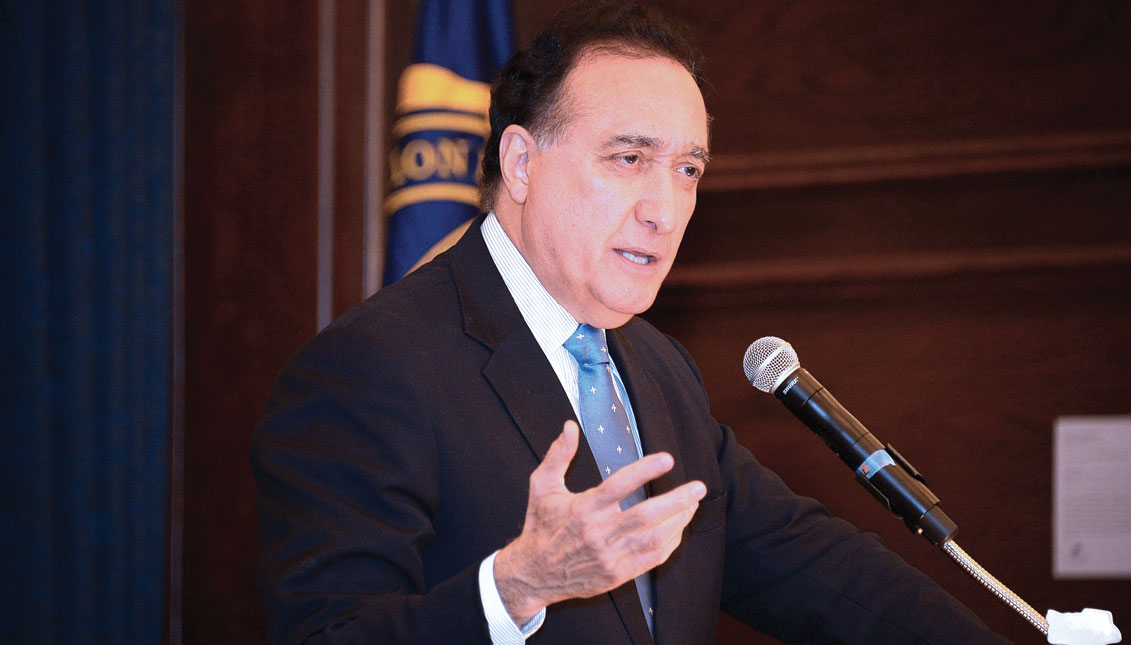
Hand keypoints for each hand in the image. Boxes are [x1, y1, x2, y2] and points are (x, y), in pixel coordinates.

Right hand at [493, 420, 706, 624]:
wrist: (533, 574)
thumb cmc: (540, 526)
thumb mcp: (542, 487)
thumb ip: (558, 455)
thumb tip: (570, 426)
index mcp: (583, 508)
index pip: (619, 485)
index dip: (645, 471)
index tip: (667, 459)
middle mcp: (598, 533)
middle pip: (646, 516)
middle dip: (677, 500)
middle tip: (698, 487)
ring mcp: (610, 556)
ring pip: (654, 539)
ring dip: (679, 521)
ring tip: (692, 505)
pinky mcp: (617, 574)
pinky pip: (652, 559)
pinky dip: (670, 543)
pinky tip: (677, 528)